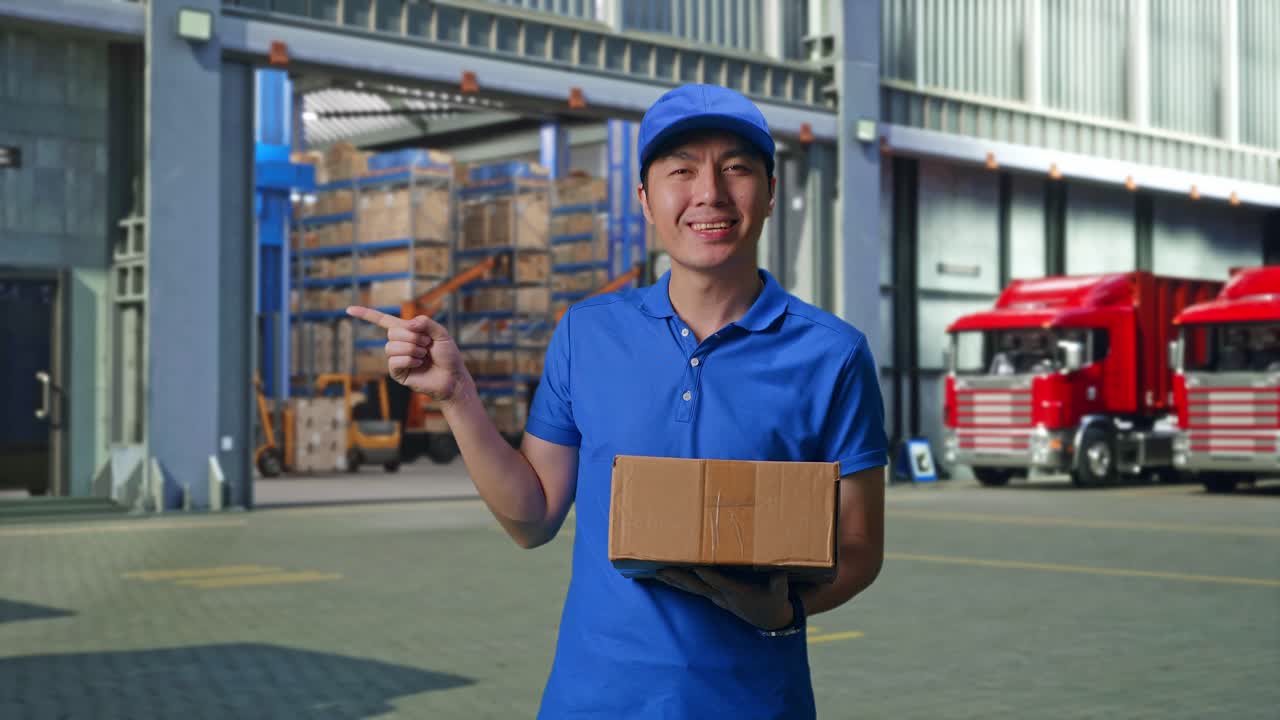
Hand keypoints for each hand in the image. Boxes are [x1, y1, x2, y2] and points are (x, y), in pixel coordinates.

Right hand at [345, 306, 470, 402]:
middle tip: (427, 344)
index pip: (383, 320)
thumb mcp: (441, 334)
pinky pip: (394, 361)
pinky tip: (419, 364)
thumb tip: (407, 324)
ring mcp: (396, 359)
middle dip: (413, 336)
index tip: (348, 309)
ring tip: (424, 355)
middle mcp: (399, 344)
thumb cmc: (448, 356)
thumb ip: (425, 323)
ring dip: (412, 349)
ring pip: (391, 346)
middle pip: (392, 332)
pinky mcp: (397, 373)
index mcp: (407, 332)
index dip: (366, 314)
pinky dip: (409, 360)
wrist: (453, 377)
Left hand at [656, 568, 793, 630]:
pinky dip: (680, 583)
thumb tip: (780, 571)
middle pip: (698, 586)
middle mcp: (723, 596)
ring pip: (692, 588)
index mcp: (738, 593)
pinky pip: (694, 589)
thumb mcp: (781, 593)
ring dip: (674, 580)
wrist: (770, 619)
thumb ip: (780, 582)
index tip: (696, 567)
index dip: (709, 576)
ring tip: (657, 571)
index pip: (720, 583)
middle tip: (663, 569)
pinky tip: (667, 576)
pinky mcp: (715, 596)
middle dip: (680, 577)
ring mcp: (717, 597)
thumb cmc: (775, 601)